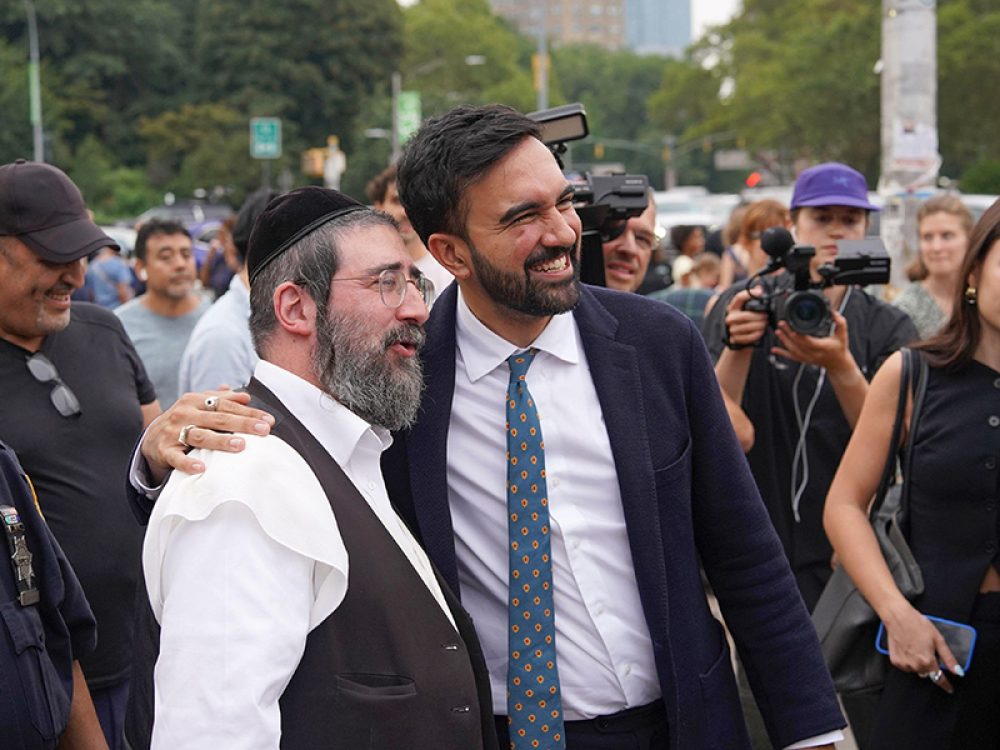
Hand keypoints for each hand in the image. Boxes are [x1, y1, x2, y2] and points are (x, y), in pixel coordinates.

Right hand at [140, 389, 273, 482]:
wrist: (150, 438)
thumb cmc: (183, 421)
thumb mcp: (199, 407)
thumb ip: (221, 400)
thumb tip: (245, 396)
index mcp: (195, 401)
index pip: (226, 405)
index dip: (248, 412)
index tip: (268, 420)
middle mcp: (184, 413)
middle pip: (217, 418)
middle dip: (242, 424)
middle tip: (263, 430)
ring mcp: (173, 432)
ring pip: (200, 436)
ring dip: (220, 441)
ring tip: (240, 446)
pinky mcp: (164, 450)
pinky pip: (177, 458)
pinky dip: (188, 463)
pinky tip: (202, 468)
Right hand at [724, 290, 768, 347]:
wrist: (738, 338)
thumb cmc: (746, 320)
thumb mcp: (747, 309)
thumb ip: (753, 299)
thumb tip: (759, 288)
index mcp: (733, 307)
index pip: (739, 297)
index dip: (749, 294)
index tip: (760, 293)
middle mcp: (730, 318)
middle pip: (746, 316)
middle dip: (759, 317)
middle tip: (766, 317)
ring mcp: (731, 329)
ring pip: (747, 327)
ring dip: (759, 326)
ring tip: (765, 324)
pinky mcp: (734, 339)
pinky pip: (747, 337)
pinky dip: (756, 335)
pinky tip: (761, 332)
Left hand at [771, 310, 851, 371]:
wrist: (838, 364)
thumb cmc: (839, 349)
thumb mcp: (843, 335)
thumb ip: (840, 323)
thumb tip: (833, 312)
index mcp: (822, 347)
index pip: (808, 341)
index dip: (799, 334)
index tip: (792, 325)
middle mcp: (814, 354)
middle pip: (798, 344)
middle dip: (788, 334)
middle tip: (782, 324)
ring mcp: (808, 358)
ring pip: (793, 351)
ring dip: (784, 341)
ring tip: (778, 332)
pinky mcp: (804, 360)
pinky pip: (791, 357)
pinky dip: (782, 353)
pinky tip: (774, 349)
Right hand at [884, 605, 960, 692]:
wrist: (898, 617)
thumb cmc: (918, 624)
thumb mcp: (938, 639)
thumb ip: (948, 658)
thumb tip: (958, 672)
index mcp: (927, 661)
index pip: (939, 679)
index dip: (946, 685)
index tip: (949, 689)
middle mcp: (915, 665)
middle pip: (927, 673)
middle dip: (930, 666)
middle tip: (927, 651)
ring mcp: (904, 664)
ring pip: (916, 670)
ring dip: (919, 664)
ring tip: (916, 648)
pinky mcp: (895, 661)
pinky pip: (906, 666)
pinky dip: (908, 661)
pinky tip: (908, 649)